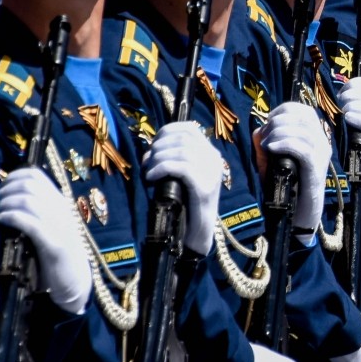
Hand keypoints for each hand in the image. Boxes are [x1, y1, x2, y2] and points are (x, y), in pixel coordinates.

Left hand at [0, 168, 91, 314]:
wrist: (74, 281)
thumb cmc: (55, 255)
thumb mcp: (49, 226)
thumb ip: (36, 211)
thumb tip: (9, 197)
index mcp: (59, 203)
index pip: (36, 175)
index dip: (14, 176)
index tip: (3, 188)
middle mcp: (61, 210)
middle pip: (29, 185)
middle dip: (7, 190)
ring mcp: (59, 226)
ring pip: (28, 201)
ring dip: (7, 204)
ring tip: (0, 214)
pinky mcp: (54, 245)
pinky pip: (29, 222)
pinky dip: (12, 217)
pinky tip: (3, 221)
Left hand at [143, 122, 222, 256]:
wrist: (197, 233)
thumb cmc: (185, 203)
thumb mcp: (181, 175)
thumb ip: (175, 158)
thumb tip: (152, 148)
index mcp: (210, 153)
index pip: (189, 128)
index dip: (167, 131)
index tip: (153, 144)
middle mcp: (214, 160)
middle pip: (183, 138)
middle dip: (159, 146)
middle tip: (146, 161)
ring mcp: (212, 173)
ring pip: (181, 151)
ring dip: (158, 158)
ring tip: (147, 171)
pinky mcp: (205, 187)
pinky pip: (181, 167)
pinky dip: (162, 169)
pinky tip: (151, 178)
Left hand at [257, 102, 329, 231]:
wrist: (297, 213)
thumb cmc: (284, 185)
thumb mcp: (271, 159)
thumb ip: (265, 142)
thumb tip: (259, 129)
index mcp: (315, 135)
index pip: (302, 109)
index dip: (281, 110)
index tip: (267, 122)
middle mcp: (322, 142)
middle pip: (301, 116)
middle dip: (276, 122)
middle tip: (263, 138)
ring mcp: (321, 155)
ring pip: (301, 130)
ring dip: (277, 133)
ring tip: (265, 146)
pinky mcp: (316, 169)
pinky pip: (302, 148)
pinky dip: (284, 144)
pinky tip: (270, 149)